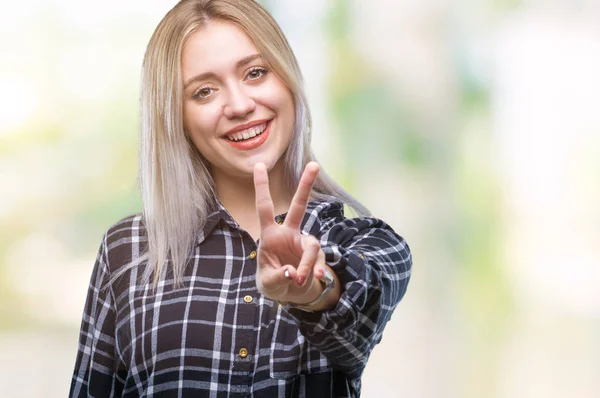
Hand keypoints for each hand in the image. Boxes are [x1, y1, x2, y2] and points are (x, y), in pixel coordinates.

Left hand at [253, 161, 327, 302]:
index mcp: (270, 235)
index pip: (265, 207)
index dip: (261, 187)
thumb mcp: (269, 283)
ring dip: (307, 263)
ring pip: (311, 245)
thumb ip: (278, 277)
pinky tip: (314, 277)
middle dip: (306, 186)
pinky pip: (318, 260)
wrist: (289, 294)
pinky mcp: (315, 255)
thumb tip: (293, 273)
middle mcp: (288, 234)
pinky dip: (315, 269)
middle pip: (298, 206)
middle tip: (314, 165)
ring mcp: (303, 243)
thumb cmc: (273, 282)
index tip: (259, 165)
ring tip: (300, 279)